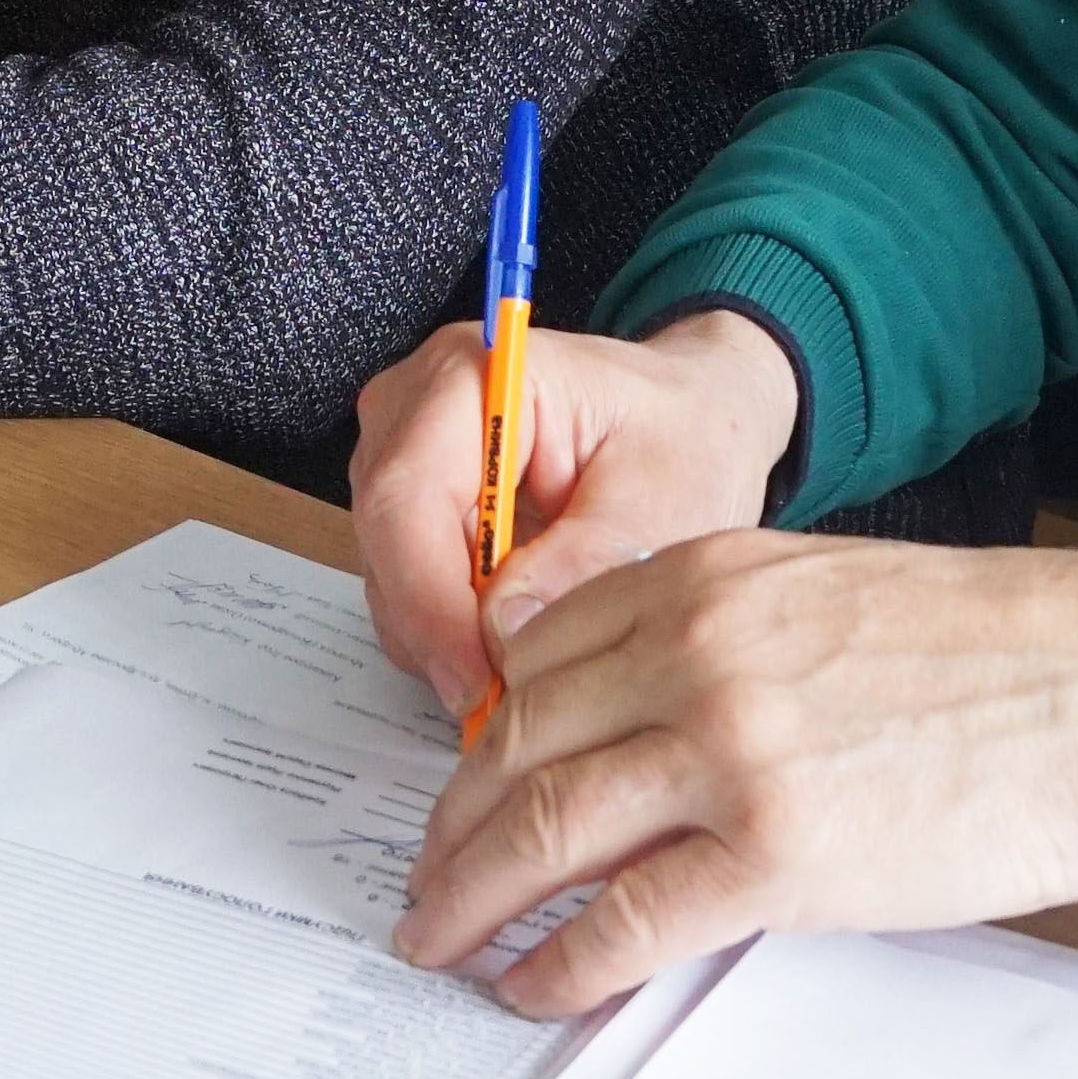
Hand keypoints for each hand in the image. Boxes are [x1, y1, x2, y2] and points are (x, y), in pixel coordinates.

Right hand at [351, 308, 801, 717]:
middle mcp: (414, 410)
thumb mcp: (665, 500)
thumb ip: (586, 563)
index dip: (428, 602)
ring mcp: (402, 460)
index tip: (478, 685)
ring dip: (451, 638)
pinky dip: (455, 631)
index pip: (406, 496)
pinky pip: (407, 591)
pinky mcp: (411, 509)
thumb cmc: (683, 436)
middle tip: (513, 701)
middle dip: (442, 634)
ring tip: (536, 659)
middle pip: (386, 544)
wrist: (690, 420)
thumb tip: (504, 632)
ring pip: (390, 579)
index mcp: (470, 377)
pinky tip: (517, 636)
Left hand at [393, 535, 1077, 1016]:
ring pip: (541, 831)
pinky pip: (620, 923)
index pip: (538, 654)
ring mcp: (727, 756)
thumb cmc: (1001, 655)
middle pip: (516, 744)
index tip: (466, 780)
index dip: (485, 731)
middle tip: (425, 874)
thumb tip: (634, 713)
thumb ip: (720, 631)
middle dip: (453, 822)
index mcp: (704, 575)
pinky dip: (556, 963)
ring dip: (469, 896)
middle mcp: (694, 652)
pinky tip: (528, 986)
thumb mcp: (829, 592)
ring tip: (440, 937)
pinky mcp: (773, 858)